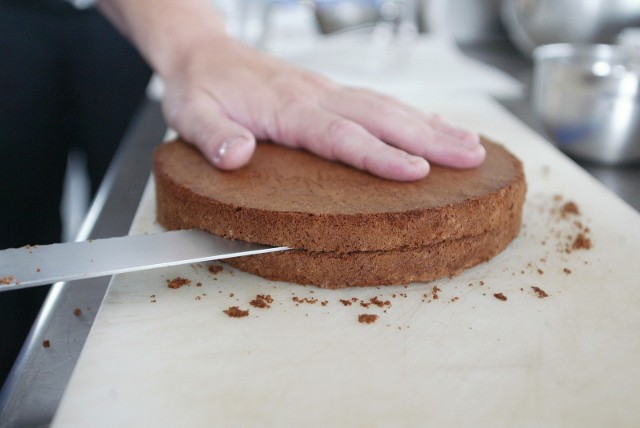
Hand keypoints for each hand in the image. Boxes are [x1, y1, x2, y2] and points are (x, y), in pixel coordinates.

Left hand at [162, 37, 484, 180]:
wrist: (202, 53)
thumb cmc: (199, 87)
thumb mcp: (190, 113)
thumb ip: (212, 136)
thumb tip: (236, 156)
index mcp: (286, 108)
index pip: (341, 134)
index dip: (380, 154)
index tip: (417, 171)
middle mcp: (315, 95)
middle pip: (381, 116)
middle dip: (430, 138)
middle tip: (473, 157)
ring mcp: (326, 90)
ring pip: (388, 106)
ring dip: (432, 126)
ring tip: (472, 146)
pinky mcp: (329, 91)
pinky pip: (378, 101)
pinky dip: (412, 114)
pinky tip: (433, 126)